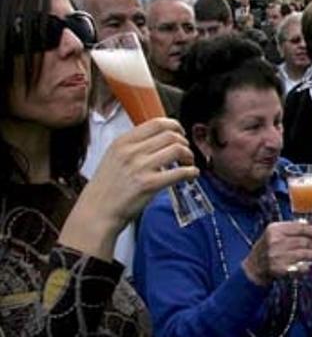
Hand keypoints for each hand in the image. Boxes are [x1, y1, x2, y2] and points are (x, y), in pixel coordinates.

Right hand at [61, 118, 198, 259]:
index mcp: (122, 142)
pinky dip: (191, 172)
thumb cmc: (105, 189)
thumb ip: (133, 146)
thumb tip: (159, 140)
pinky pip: (179, 172)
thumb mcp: (113, 158)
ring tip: (188, 164)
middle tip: (185, 153)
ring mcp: (140, 167)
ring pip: (177, 149)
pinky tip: (191, 175)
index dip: (175, 126)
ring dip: (189, 156)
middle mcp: (131, 151)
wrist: (96, 213)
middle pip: (171, 135)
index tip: (180, 133)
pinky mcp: (149, 184)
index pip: (157, 123)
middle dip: (184, 143)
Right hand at [242, 222, 311, 285]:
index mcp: (274, 229)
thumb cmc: (266, 248)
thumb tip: (311, 224)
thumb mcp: (274, 233)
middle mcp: (275, 241)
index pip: (300, 227)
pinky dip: (308, 266)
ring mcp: (278, 255)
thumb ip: (291, 228)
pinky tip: (310, 264)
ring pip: (304, 253)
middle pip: (304, 241)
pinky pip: (300, 266)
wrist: (254, 267)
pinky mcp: (281, 268)